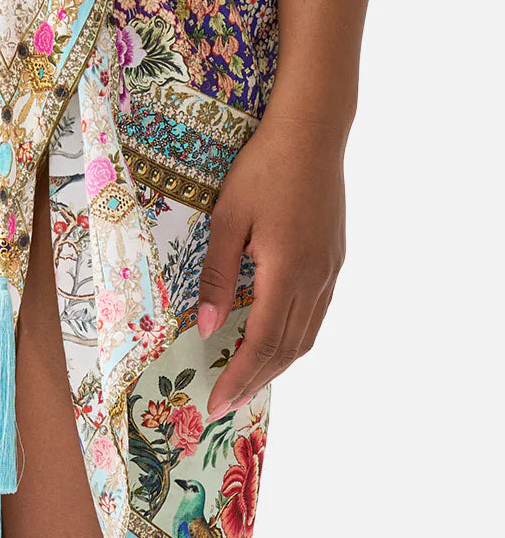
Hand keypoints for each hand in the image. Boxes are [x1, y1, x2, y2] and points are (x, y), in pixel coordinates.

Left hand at [197, 113, 345, 418]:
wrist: (312, 132)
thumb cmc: (262, 169)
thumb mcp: (227, 220)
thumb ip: (216, 277)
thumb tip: (204, 327)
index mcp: (287, 271)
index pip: (262, 342)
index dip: (239, 377)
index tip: (217, 404)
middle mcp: (315, 278)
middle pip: (287, 348)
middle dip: (255, 381)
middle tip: (226, 405)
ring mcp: (329, 270)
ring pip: (306, 335)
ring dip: (276, 364)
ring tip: (247, 382)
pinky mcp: (333, 259)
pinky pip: (314, 314)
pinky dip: (293, 339)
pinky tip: (273, 342)